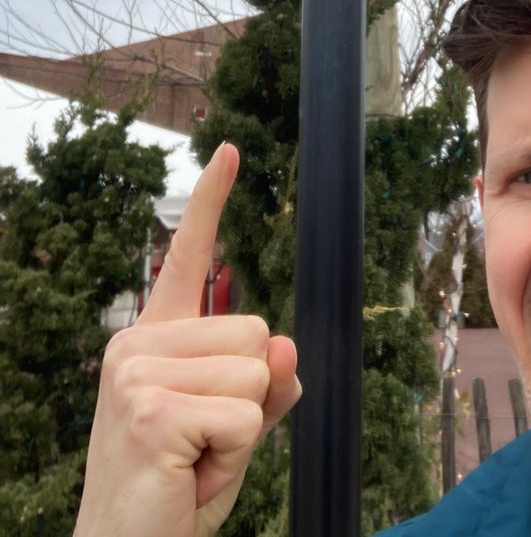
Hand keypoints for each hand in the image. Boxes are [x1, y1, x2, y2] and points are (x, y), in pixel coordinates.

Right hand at [74, 143, 301, 536]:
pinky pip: (248, 414)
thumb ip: (263, 383)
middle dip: (248, 399)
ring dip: (242, 430)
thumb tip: (283, 345)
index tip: (231, 150)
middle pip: (257, 333)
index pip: (188, 258)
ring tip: (194, 461)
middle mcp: (137, 343)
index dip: (211, 202)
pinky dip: (235, 455)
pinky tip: (189, 473)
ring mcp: (138, 373)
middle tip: (201, 446)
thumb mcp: (233, 427)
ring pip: (257, 372)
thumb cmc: (176, 490)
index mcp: (154, 339)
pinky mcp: (151, 409)